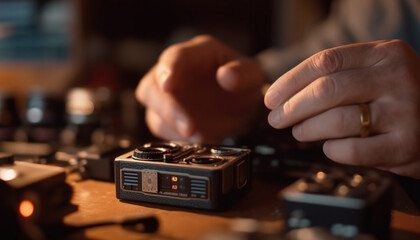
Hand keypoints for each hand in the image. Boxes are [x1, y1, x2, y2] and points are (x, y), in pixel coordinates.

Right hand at [136, 35, 264, 142]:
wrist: (242, 104)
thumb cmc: (243, 81)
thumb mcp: (252, 74)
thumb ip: (242, 73)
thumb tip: (226, 76)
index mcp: (195, 53)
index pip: (173, 57)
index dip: (168, 71)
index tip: (168, 86)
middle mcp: (174, 72)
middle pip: (151, 87)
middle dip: (167, 108)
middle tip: (189, 127)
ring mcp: (168, 96)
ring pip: (153, 110)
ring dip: (171, 127)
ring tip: (198, 138)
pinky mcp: (168, 117)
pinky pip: (162, 128)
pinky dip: (175, 137)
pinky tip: (196, 140)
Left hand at [264, 40, 419, 178]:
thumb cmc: (398, 97)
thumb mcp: (378, 72)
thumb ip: (340, 75)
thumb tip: (286, 94)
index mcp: (387, 53)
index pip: (325, 62)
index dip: (290, 81)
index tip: (271, 97)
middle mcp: (399, 78)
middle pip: (327, 90)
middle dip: (292, 107)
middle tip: (276, 118)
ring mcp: (406, 112)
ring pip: (337, 120)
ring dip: (307, 129)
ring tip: (298, 131)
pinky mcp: (406, 145)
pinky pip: (352, 150)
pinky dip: (331, 150)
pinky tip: (328, 147)